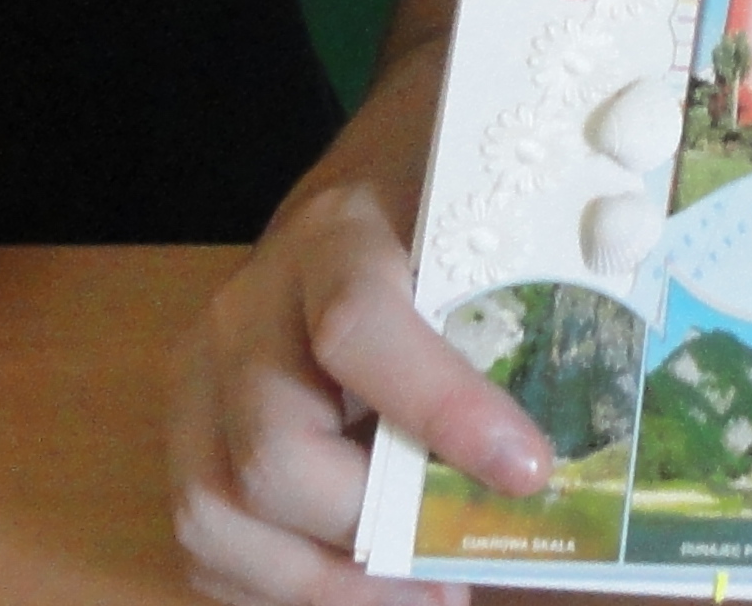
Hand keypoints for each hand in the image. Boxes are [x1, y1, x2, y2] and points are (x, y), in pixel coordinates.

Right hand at [166, 159, 548, 605]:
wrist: (361, 187)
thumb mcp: (486, 234)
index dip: (440, 409)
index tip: (527, 470)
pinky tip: (366, 592)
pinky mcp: (186, 437)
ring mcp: (201, 379)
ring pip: (216, 512)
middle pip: (273, 452)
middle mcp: (246, 311)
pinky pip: (204, 546)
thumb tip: (565, 453)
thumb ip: (526, 312)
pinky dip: (281, 590)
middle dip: (372, 531)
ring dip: (325, 584)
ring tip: (426, 596)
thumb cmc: (441, 221)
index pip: (358, 328)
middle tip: (461, 568)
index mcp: (333, 240)